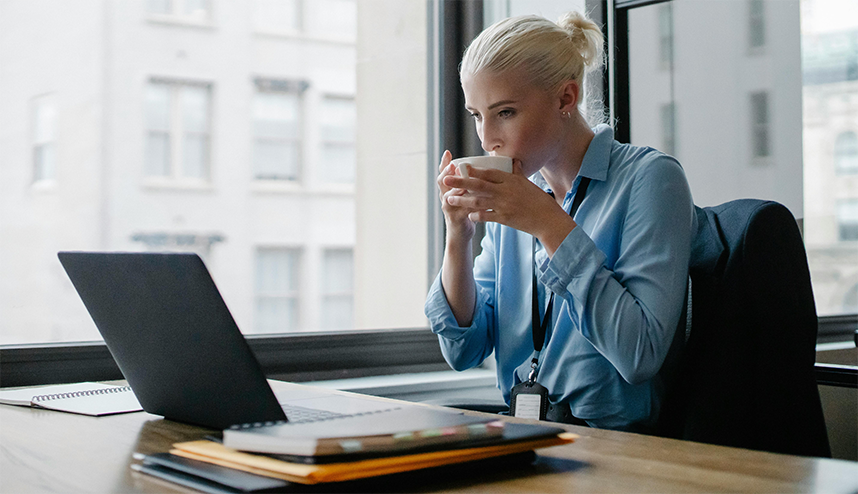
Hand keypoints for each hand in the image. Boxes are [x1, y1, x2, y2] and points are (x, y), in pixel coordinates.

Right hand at [437, 150, 475, 240]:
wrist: (461, 233)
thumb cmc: (466, 211)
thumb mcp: (466, 195)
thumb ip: (470, 183)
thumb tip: (483, 167)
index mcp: (448, 189)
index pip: (443, 173)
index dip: (444, 163)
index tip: (447, 153)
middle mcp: (445, 196)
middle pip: (442, 182)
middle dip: (447, 173)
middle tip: (453, 166)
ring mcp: (449, 207)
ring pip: (449, 196)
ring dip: (456, 189)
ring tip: (462, 183)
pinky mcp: (456, 218)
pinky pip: (462, 210)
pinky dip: (470, 205)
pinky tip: (477, 201)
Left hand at [443, 160, 576, 253]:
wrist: (548, 220)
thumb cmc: (540, 201)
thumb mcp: (528, 184)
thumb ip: (518, 173)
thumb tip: (514, 161)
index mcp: (511, 180)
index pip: (489, 173)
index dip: (474, 170)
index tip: (461, 167)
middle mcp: (505, 192)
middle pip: (479, 185)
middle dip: (460, 182)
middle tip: (446, 179)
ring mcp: (504, 206)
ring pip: (478, 201)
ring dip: (462, 200)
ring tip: (448, 199)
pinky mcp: (504, 219)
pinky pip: (486, 216)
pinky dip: (476, 215)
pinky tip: (467, 215)